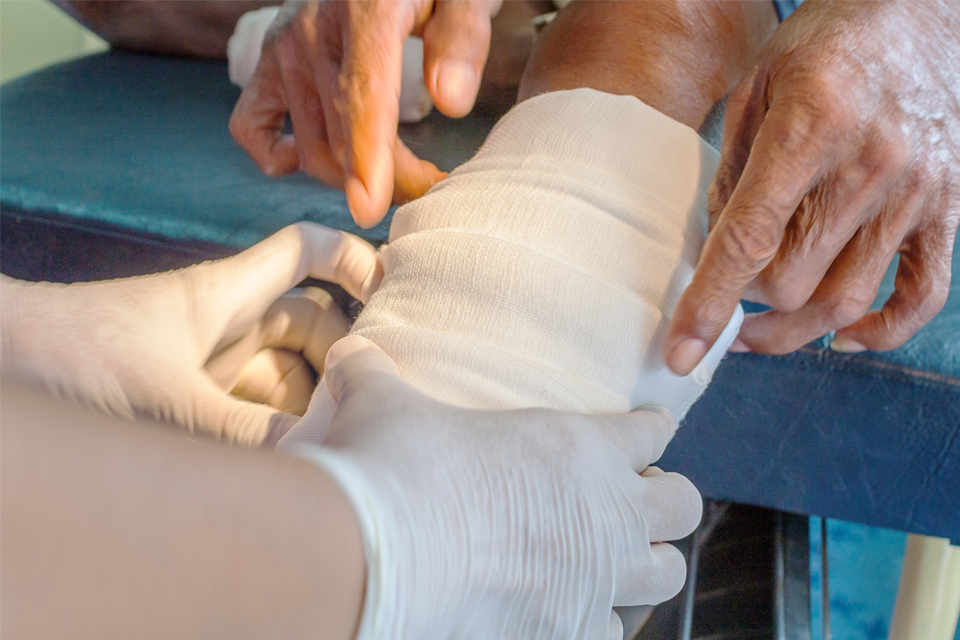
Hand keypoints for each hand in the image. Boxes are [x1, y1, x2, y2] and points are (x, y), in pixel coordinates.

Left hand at [1, 223, 382, 446]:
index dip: (355, 260)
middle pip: (309, 322)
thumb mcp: (166, 400)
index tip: (394, 292)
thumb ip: (244, 434)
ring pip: (281, 371)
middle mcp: (225, 323)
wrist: (5, 362)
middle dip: (342, 353)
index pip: (306, 251)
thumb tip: (315, 459)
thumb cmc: (75, 357)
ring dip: (308, 399)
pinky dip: (274, 427)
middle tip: (372, 394)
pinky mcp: (188, 396)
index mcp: (227, 294)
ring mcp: (206, 361)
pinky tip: (292, 458)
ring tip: (339, 435)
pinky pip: (249, 406)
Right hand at [229, 0, 501, 227]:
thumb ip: (463, 37)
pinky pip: (251, 126)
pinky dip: (277, 156)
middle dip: (391, 181)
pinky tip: (314, 159)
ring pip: (309, 146)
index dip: (368, 159)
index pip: (362, 96)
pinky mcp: (266, 63)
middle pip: (343, 136)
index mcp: (366, 9)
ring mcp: (282, 49)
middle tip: (433, 187)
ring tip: (400, 177)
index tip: (371, 208)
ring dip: (351, 179)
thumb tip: (450, 101)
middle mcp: (311, 30)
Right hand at [292, 336, 701, 638]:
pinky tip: (574, 615)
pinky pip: (612, 634)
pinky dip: (598, 623)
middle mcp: (605, 512)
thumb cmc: (394, 468)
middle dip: (667, 501)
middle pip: (683, 504)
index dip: (651, 429)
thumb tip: (349, 353)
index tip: (650, 430)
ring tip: (620, 561)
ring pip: (668, 574)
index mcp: (577, 446)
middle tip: (636, 500)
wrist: (380, 556)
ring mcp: (597, 579)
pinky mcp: (571, 634)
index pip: (649, 432)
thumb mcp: (384, 405)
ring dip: (647, 565)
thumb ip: (374, 374)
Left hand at [666, 0, 959, 373]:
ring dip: (792, 330)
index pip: (748, 240)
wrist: (925, 11)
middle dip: (745, 300)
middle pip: (791, 282)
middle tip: (727, 290)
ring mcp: (917, 192)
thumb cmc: (827, 43)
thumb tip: (709, 250)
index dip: (708, 304)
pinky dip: (881, 331)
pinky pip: (923, 295)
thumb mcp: (757, 85)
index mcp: (810, 126)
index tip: (679, 352)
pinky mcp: (949, 207)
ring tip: (758, 330)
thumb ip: (731, 170)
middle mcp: (870, 165)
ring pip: (844, 301)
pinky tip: (839, 335)